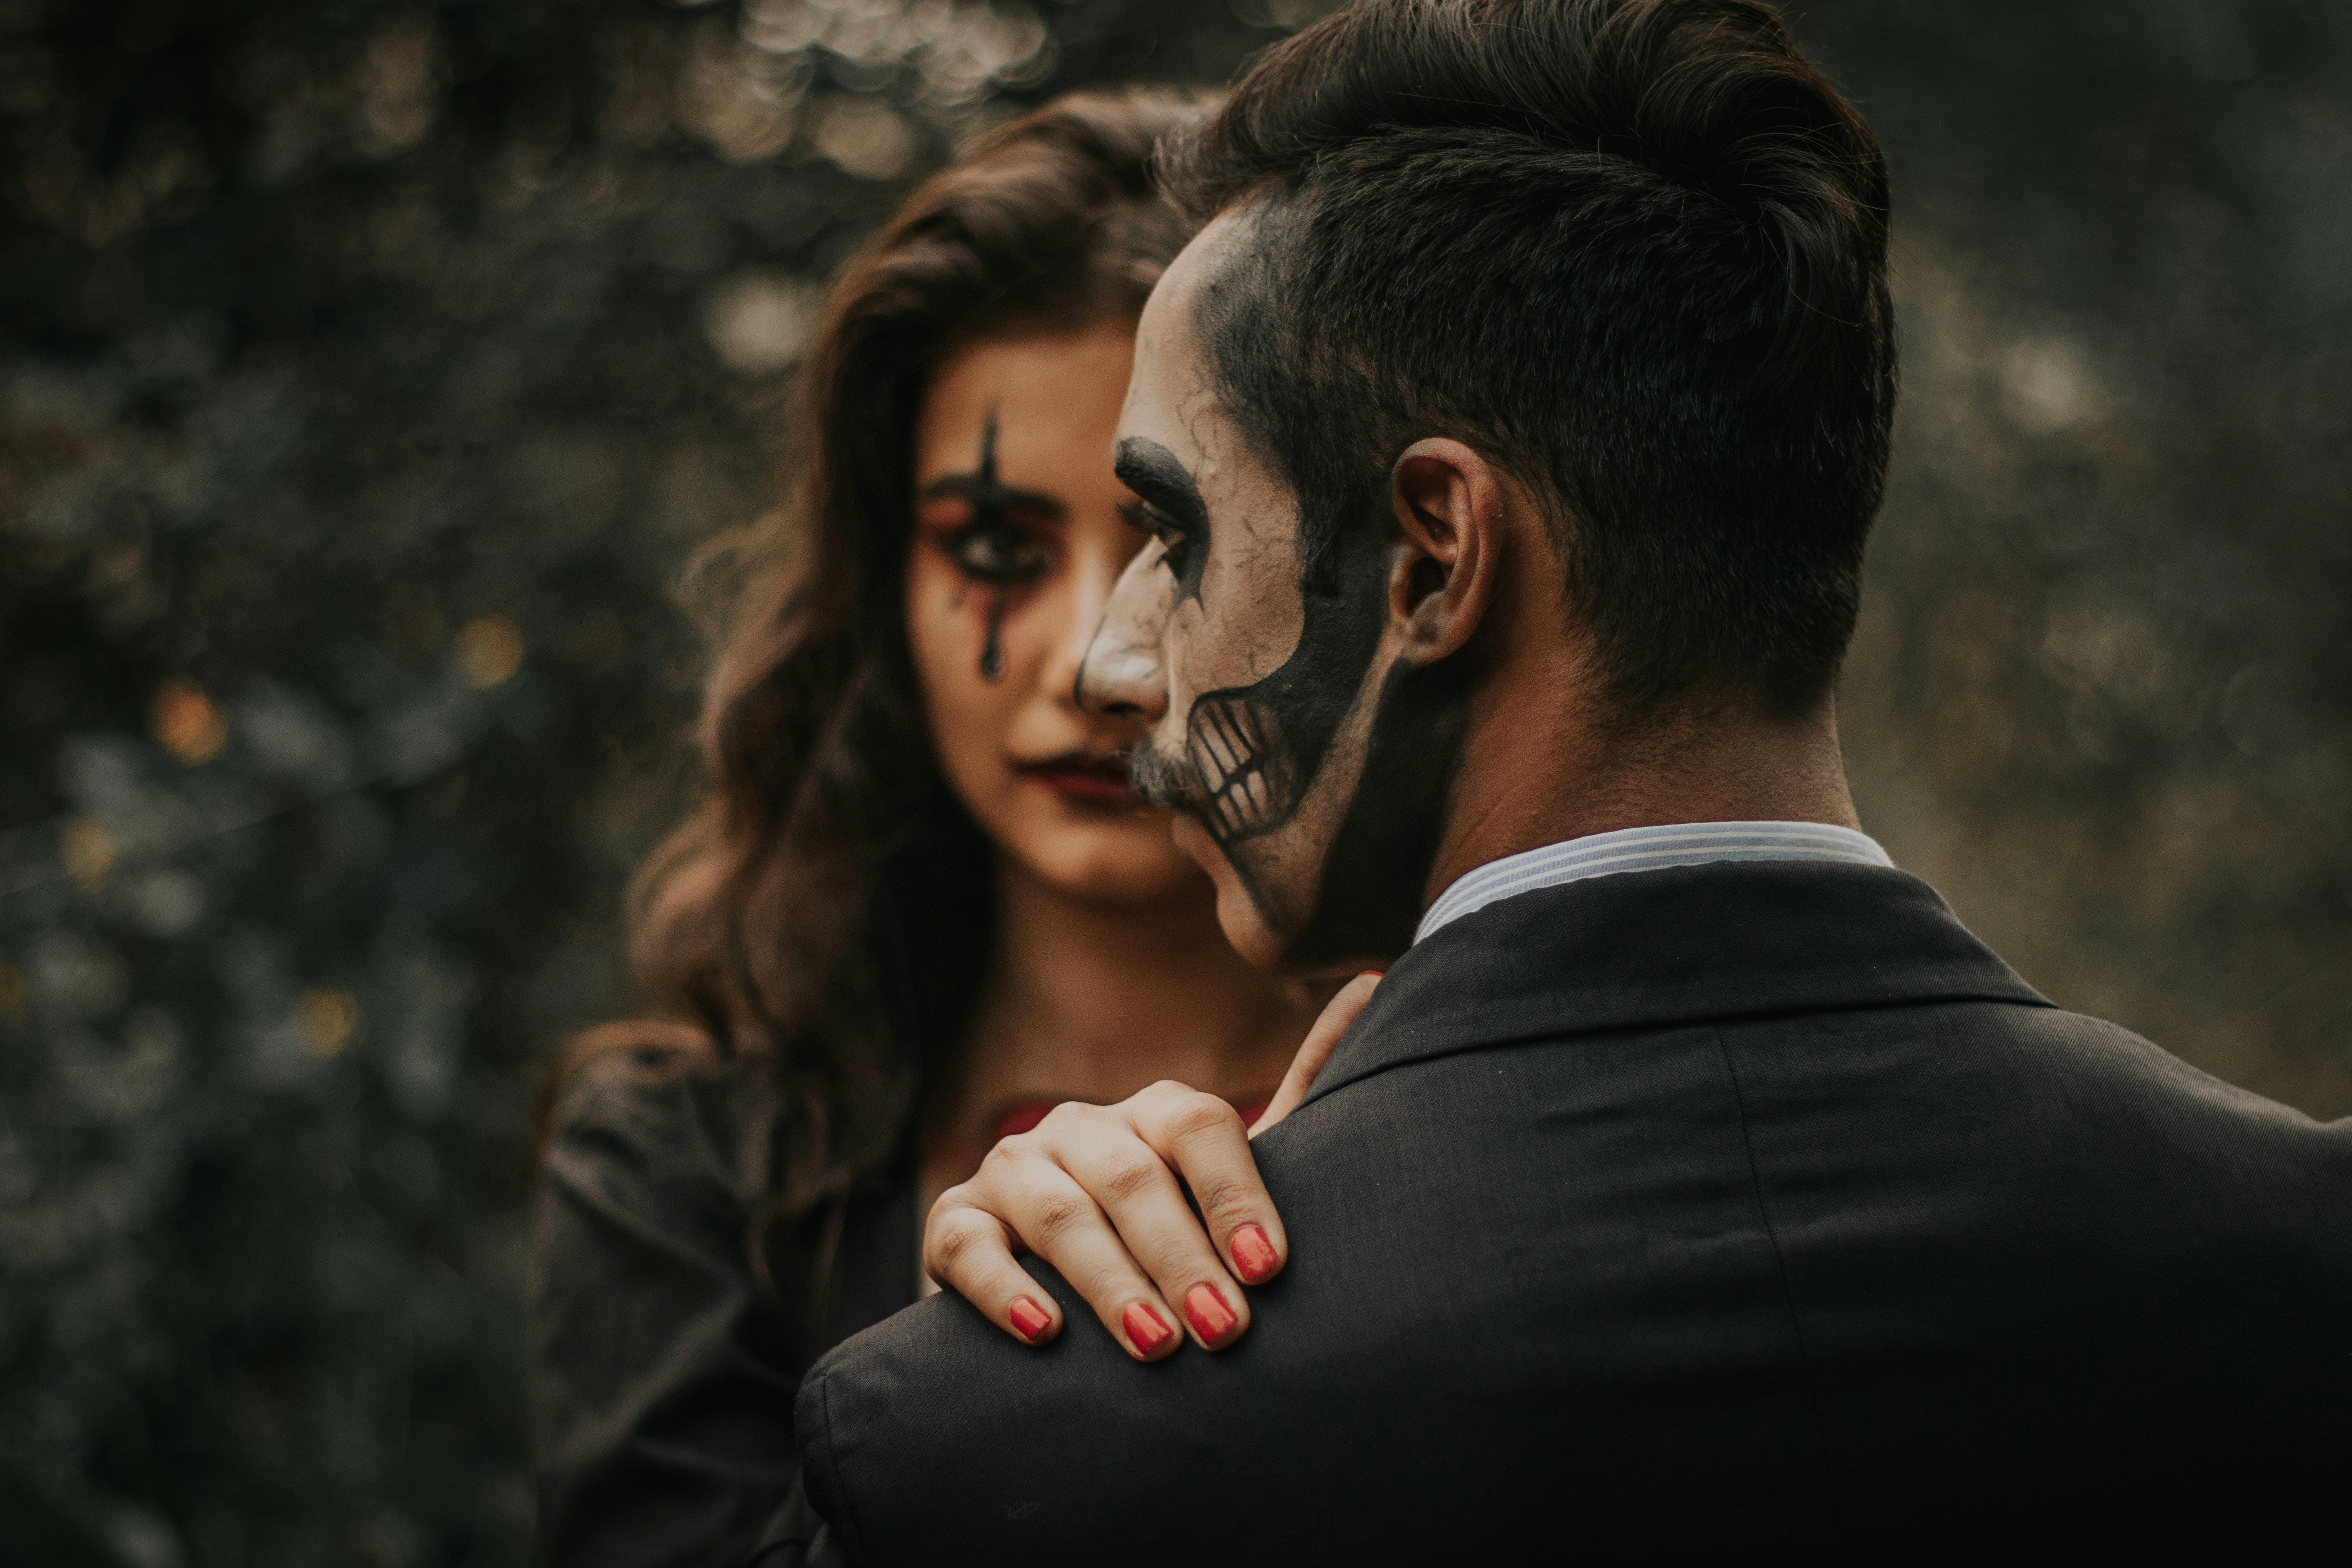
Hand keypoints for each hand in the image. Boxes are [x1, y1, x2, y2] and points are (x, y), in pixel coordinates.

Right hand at [922, 970, 1382, 1359]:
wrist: (1059, 1287)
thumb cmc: (1173, 1237)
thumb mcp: (1236, 1174)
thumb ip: (1304, 1087)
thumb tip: (1376, 979)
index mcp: (1152, 1113)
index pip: (1198, 1126)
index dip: (1234, 1195)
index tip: (1269, 1270)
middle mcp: (1080, 1127)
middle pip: (1132, 1177)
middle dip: (1181, 1256)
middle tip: (1222, 1331)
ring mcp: (1010, 1170)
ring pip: (1058, 1214)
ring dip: (1110, 1282)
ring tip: (1155, 1346)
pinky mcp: (952, 1223)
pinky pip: (968, 1247)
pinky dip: (1004, 1288)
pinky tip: (1044, 1330)